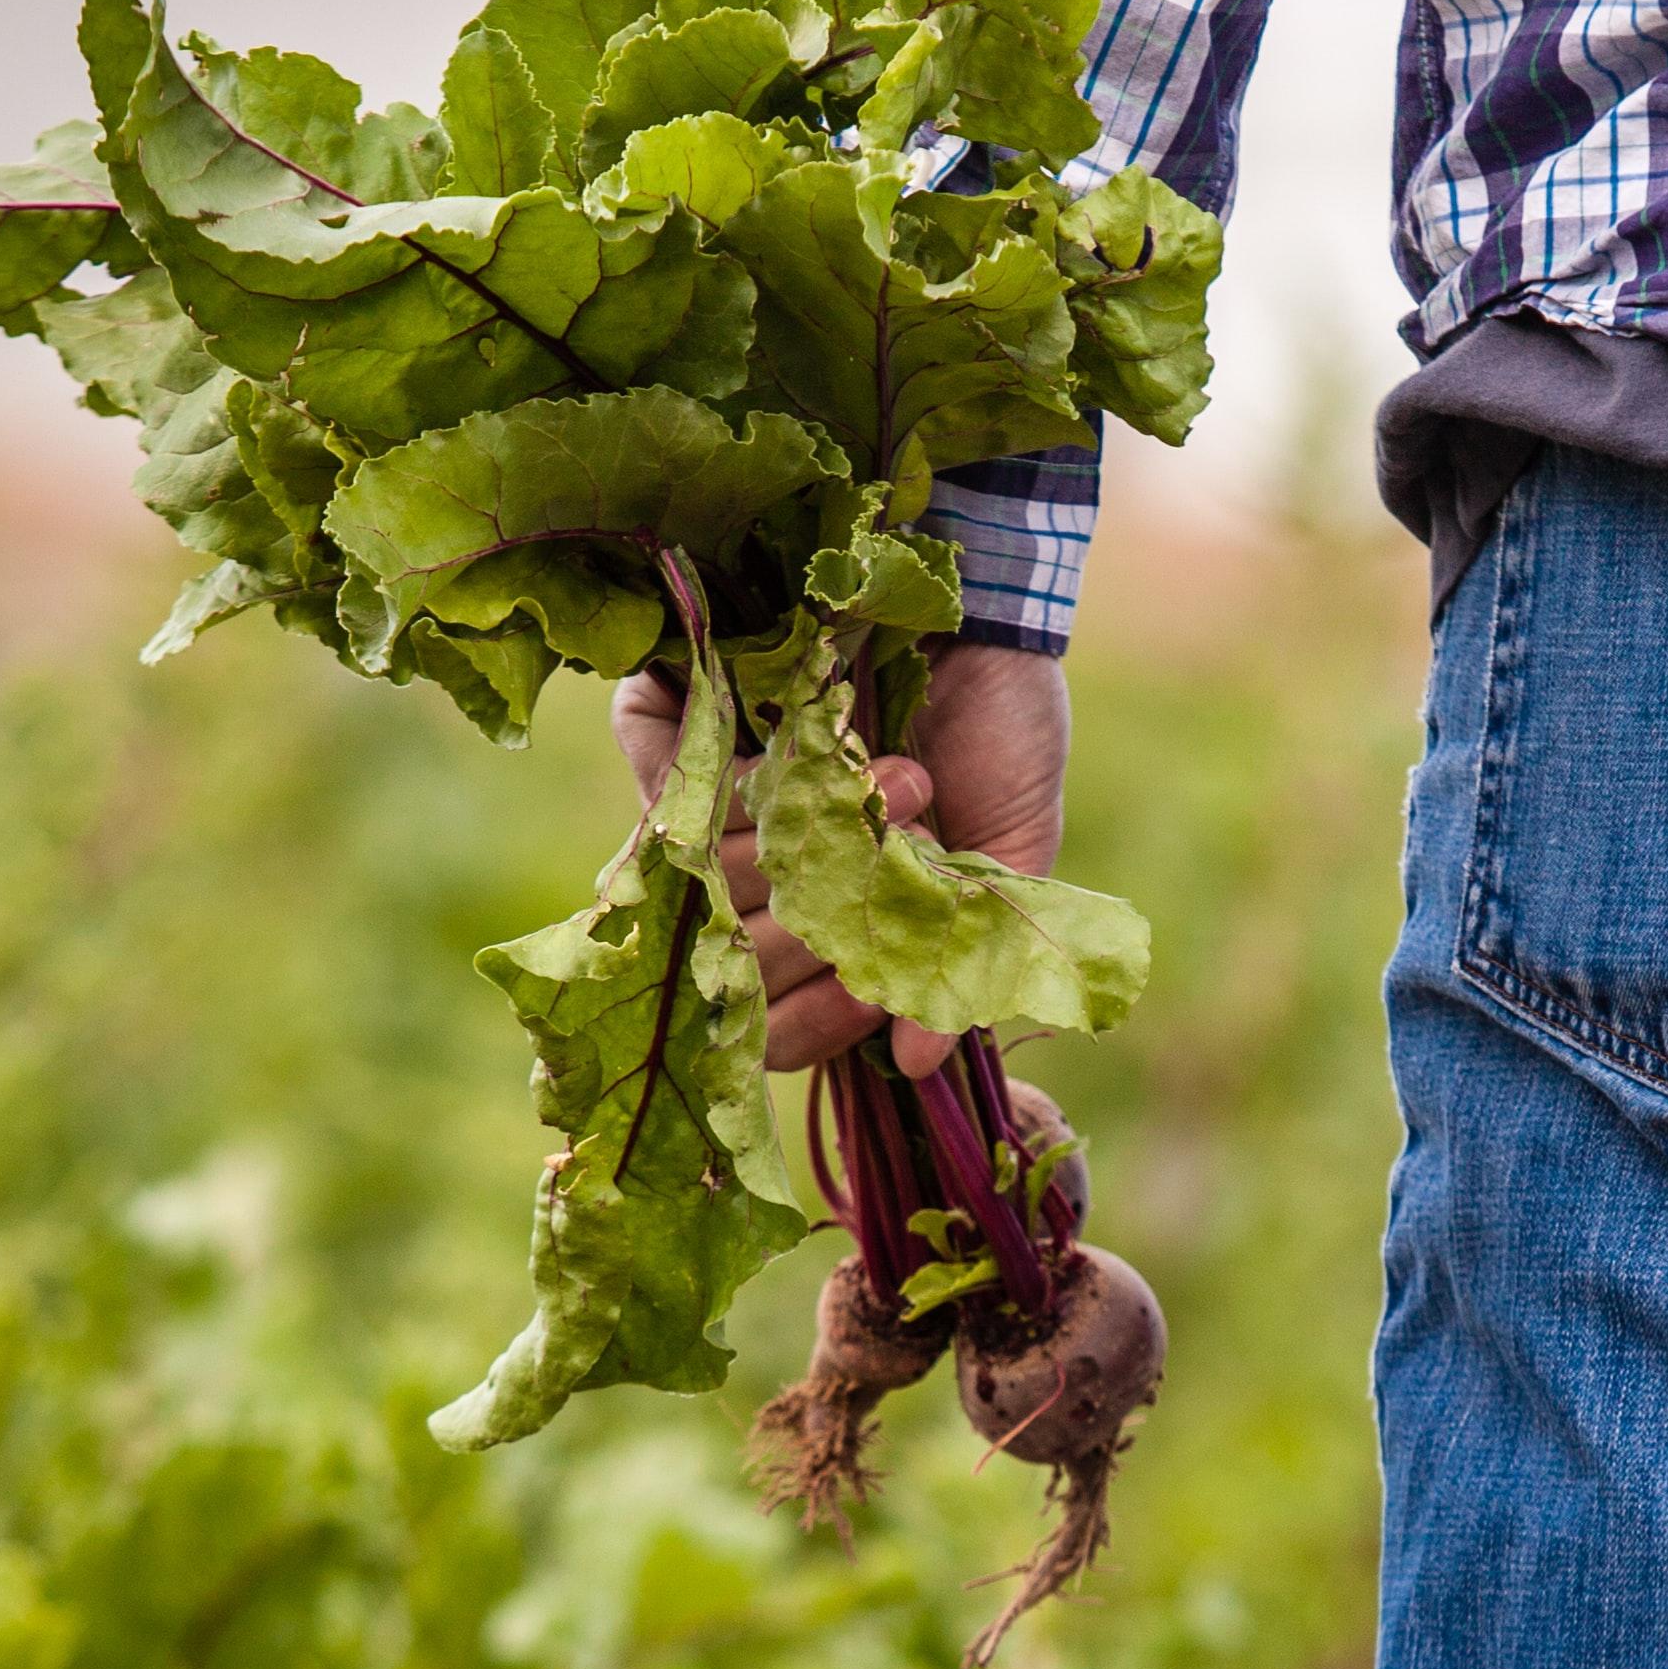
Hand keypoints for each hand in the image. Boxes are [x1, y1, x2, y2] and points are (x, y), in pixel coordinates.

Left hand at [611, 637, 1071, 1076]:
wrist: (982, 602)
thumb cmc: (1001, 726)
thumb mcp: (1006, 851)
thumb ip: (963, 958)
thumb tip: (917, 1066)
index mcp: (841, 920)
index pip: (780, 1026)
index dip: (819, 1024)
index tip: (878, 991)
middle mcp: (769, 873)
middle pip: (735, 964)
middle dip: (824, 925)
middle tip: (907, 851)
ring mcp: (718, 802)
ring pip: (705, 882)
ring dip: (810, 839)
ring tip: (899, 779)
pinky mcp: (682, 725)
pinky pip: (662, 781)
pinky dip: (735, 773)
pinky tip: (810, 745)